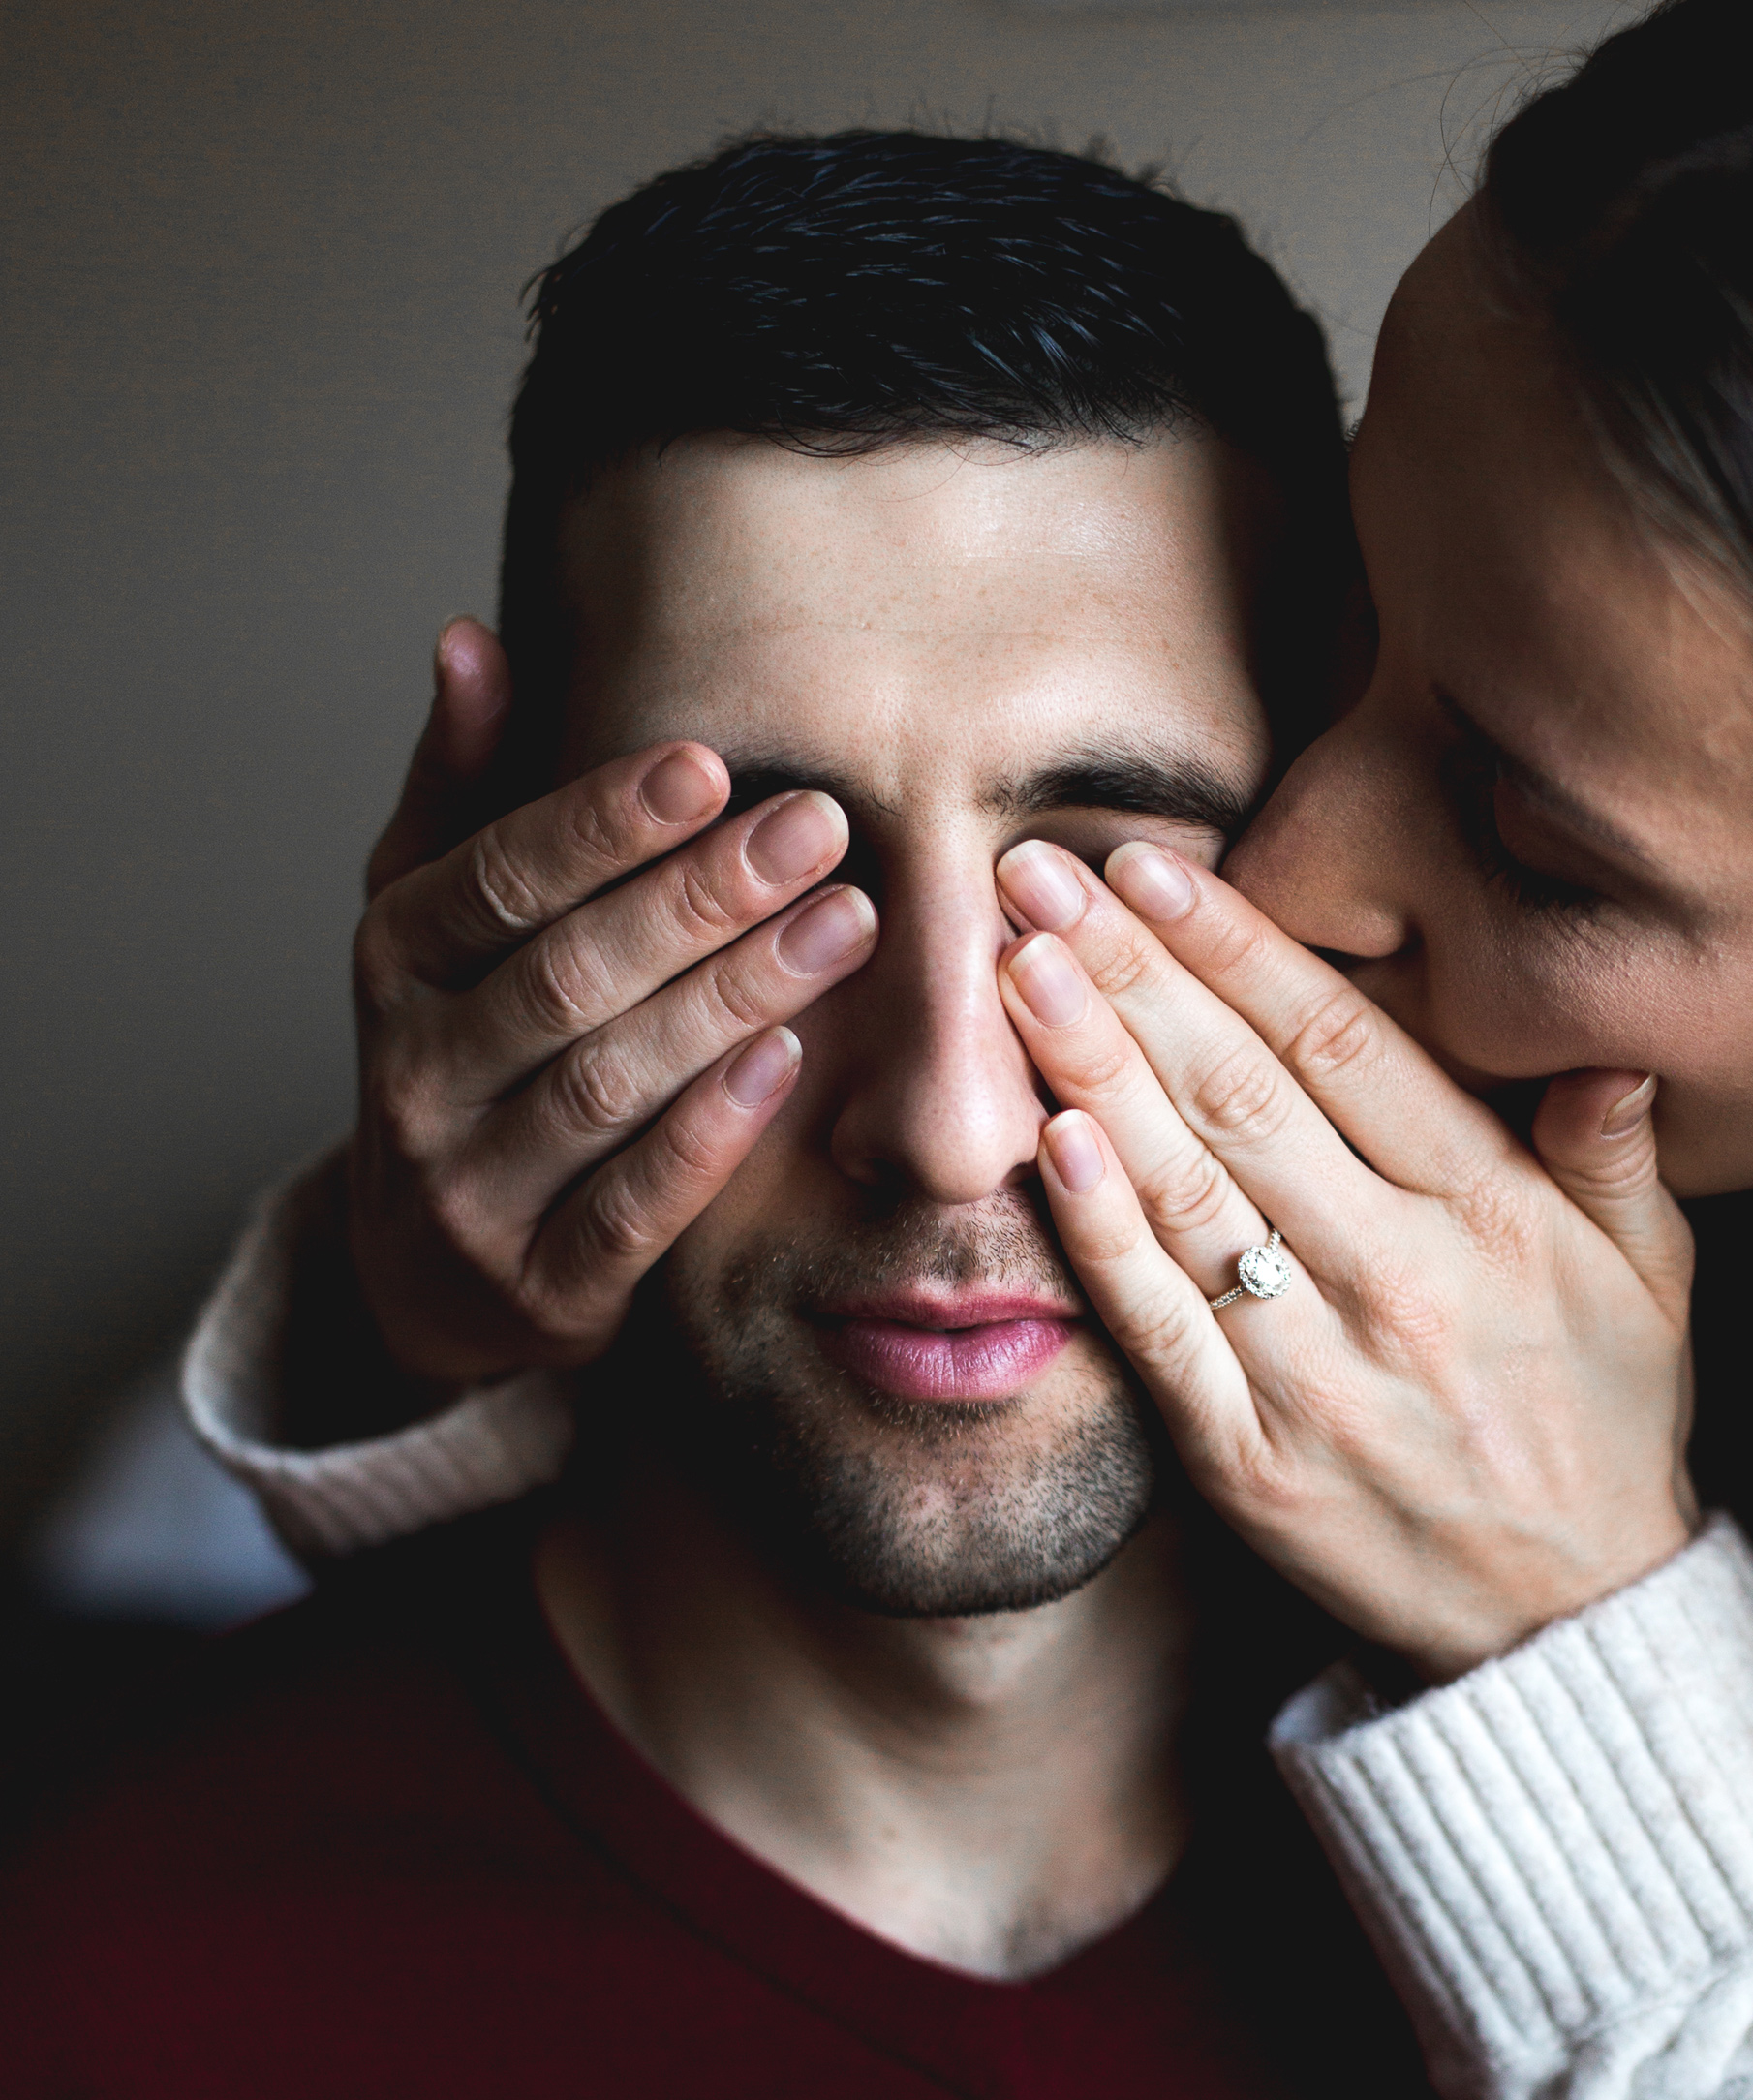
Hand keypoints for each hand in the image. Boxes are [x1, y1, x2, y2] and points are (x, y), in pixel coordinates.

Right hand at [346, 619, 877, 1387]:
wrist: (425, 1278)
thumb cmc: (460, 1054)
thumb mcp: (433, 923)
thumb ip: (461, 790)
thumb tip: (471, 641)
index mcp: (392, 962)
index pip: (498, 878)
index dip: (603, 822)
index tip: (710, 760)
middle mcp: (413, 1077)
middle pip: (568, 976)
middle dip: (699, 898)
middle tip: (818, 827)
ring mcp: (471, 1193)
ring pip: (609, 1084)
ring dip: (732, 998)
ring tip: (844, 923)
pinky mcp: (543, 1290)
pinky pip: (635, 1204)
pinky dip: (712, 1129)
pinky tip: (792, 1057)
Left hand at [992, 836, 1695, 1681]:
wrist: (1562, 1621)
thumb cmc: (1603, 1424)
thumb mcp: (1652, 1277)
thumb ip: (1613, 1151)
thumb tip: (1605, 1039)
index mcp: (1493, 1214)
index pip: (1345, 1049)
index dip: (1240, 947)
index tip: (1151, 865)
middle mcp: (1399, 1278)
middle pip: (1243, 1098)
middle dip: (1132, 974)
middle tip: (1036, 873)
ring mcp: (1316, 1373)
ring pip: (1188, 1194)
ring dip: (1092, 1070)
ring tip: (1016, 967)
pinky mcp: (1249, 1459)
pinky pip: (1161, 1331)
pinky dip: (1102, 1237)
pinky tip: (1046, 1143)